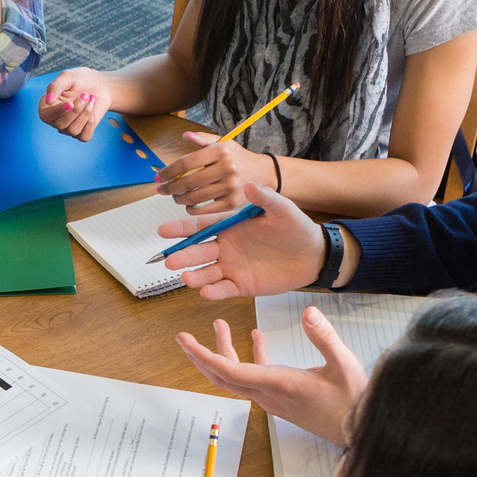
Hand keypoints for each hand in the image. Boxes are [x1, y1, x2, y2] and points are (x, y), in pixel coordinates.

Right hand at [40, 67, 111, 140]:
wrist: (101, 85)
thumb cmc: (82, 79)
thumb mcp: (67, 77)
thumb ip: (55, 86)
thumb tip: (47, 100)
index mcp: (47, 106)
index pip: (45, 116)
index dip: (57, 112)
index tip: (70, 103)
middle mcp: (55, 119)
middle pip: (61, 125)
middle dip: (76, 110)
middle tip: (85, 95)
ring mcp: (68, 128)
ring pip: (73, 131)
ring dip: (85, 114)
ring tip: (91, 99)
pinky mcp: (82, 133)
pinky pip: (84, 136)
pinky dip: (91, 124)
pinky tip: (93, 111)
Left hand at [157, 133, 276, 214]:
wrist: (263, 173)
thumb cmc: (238, 158)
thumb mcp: (224, 143)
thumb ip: (203, 140)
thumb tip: (185, 135)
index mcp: (220, 151)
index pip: (186, 162)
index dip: (169, 171)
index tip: (159, 176)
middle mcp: (226, 168)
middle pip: (188, 182)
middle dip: (170, 188)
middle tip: (161, 189)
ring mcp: (230, 187)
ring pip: (195, 197)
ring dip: (179, 198)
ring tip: (174, 196)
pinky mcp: (232, 203)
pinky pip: (205, 209)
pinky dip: (192, 209)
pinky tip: (188, 205)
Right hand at [160, 182, 327, 299]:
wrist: (312, 254)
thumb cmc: (296, 228)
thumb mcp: (282, 209)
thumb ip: (266, 198)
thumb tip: (250, 185)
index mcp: (230, 226)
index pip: (201, 226)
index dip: (182, 228)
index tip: (163, 230)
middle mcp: (226, 247)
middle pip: (198, 251)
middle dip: (183, 255)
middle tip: (170, 260)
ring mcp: (232, 267)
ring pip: (206, 272)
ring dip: (194, 276)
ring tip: (185, 278)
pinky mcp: (241, 285)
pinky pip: (223, 289)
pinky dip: (213, 292)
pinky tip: (205, 292)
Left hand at [176, 310, 368, 445]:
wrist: (360, 432)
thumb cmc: (353, 402)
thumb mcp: (343, 364)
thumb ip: (324, 337)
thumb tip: (308, 311)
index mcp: (277, 384)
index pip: (229, 370)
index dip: (203, 354)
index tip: (185, 340)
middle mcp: (268, 393)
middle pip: (222, 375)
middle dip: (201, 355)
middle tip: (184, 336)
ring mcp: (272, 397)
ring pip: (237, 376)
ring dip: (225, 352)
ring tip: (221, 325)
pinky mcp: (281, 397)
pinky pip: (255, 377)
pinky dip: (251, 357)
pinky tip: (256, 337)